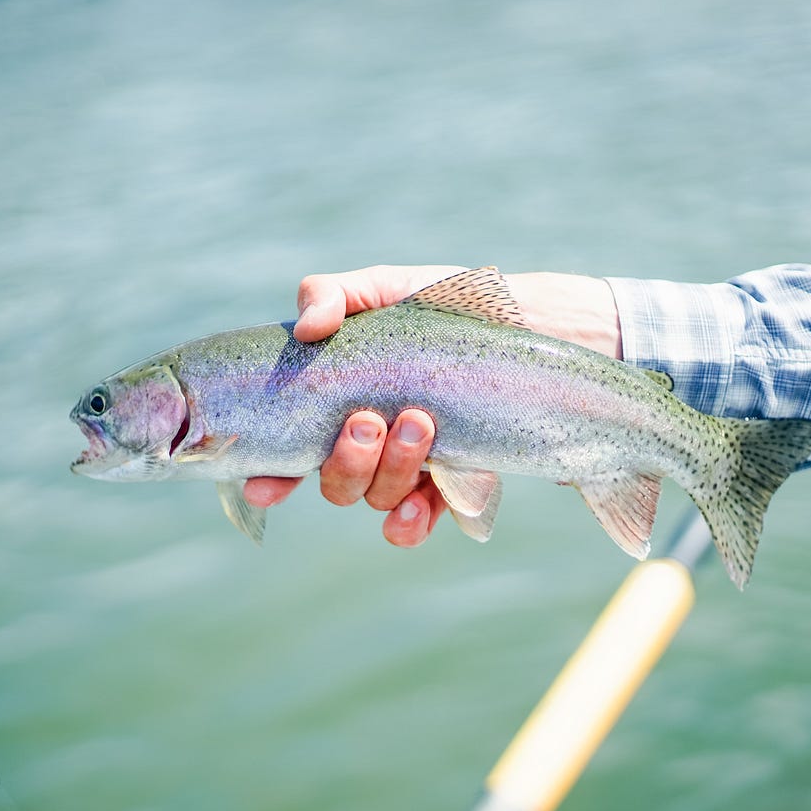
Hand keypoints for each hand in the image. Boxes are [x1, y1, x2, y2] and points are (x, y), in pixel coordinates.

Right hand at [242, 265, 621, 545]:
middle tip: (373, 420)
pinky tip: (417, 509)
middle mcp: (374, 441)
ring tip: (421, 425)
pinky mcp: (458, 486)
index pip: (294, 447)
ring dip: (388, 473)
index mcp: (346, 400)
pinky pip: (420, 523)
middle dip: (345, 460)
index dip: (272, 473)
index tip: (267, 484)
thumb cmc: (459, 305)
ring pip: (375, 499)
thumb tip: (306, 325)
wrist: (544, 328)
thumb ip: (337, 293)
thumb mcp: (394, 287)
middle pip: (334, 481)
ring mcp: (414, 467)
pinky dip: (411, 523)